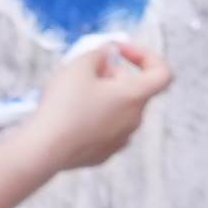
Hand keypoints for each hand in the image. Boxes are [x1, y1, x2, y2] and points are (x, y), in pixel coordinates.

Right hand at [23, 34, 173, 171]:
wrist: (44, 149)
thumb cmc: (64, 104)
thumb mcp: (79, 65)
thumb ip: (99, 53)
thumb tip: (107, 55)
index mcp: (134, 96)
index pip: (163, 73)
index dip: (146, 56)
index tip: (120, 53)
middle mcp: (134, 120)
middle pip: (134, 90)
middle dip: (114, 75)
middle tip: (86, 70)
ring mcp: (120, 140)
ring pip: (119, 110)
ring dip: (104, 97)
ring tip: (74, 93)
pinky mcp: (103, 154)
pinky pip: (105, 128)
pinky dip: (94, 118)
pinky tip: (70, 116)